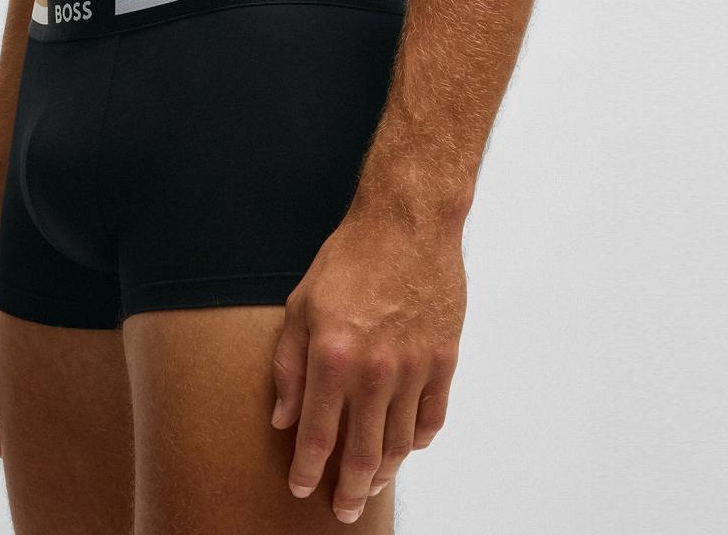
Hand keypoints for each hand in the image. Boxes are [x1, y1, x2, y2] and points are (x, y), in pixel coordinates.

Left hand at [269, 204, 465, 521]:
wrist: (407, 222)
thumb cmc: (350, 256)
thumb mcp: (301, 304)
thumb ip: (289, 365)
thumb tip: (283, 418)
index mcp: (333, 356)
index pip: (318, 435)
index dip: (309, 470)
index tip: (302, 488)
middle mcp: (375, 371)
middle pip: (364, 454)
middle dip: (349, 490)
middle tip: (342, 509)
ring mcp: (414, 368)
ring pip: (401, 444)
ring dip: (385, 472)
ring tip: (371, 483)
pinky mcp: (444, 359)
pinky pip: (432, 417)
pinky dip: (419, 440)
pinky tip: (407, 445)